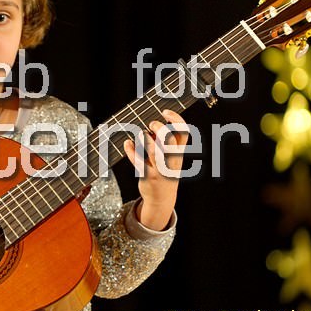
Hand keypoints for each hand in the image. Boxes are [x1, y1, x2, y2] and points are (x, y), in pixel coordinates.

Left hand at [123, 109, 187, 230]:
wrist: (162, 198)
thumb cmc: (165, 171)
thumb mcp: (171, 156)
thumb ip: (165, 140)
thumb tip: (150, 124)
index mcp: (179, 152)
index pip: (183, 132)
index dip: (175, 119)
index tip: (164, 111)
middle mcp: (172, 160)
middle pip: (169, 140)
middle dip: (159, 128)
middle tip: (150, 124)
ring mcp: (160, 170)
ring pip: (153, 151)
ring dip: (144, 139)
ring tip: (140, 134)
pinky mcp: (148, 177)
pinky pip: (138, 161)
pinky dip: (131, 150)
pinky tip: (127, 143)